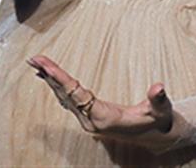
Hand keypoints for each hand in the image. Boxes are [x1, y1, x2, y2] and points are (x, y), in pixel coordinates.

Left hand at [26, 54, 182, 154]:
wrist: (158, 137)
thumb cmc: (159, 120)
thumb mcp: (162, 110)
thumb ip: (159, 99)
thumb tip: (159, 87)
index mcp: (105, 118)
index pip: (78, 95)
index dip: (61, 80)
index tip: (47, 67)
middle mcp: (92, 122)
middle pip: (66, 95)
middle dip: (50, 76)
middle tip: (34, 58)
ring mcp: (89, 121)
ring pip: (65, 98)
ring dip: (50, 80)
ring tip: (36, 64)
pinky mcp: (90, 118)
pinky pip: (69, 100)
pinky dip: (58, 86)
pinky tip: (49, 78)